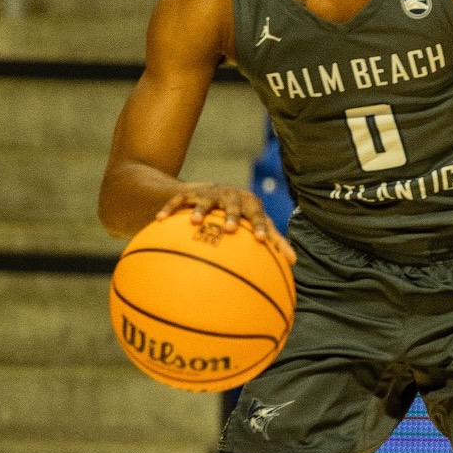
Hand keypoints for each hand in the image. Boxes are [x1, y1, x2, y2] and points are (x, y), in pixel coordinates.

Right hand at [157, 183, 297, 266]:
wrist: (214, 189)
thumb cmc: (243, 214)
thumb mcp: (257, 223)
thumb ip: (275, 241)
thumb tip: (295, 262)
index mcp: (249, 205)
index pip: (258, 215)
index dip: (260, 226)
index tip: (261, 240)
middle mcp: (230, 197)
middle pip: (232, 205)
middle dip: (232, 215)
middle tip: (230, 229)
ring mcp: (209, 195)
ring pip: (204, 201)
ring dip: (200, 210)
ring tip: (195, 222)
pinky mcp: (190, 194)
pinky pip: (178, 202)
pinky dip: (169, 209)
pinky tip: (157, 220)